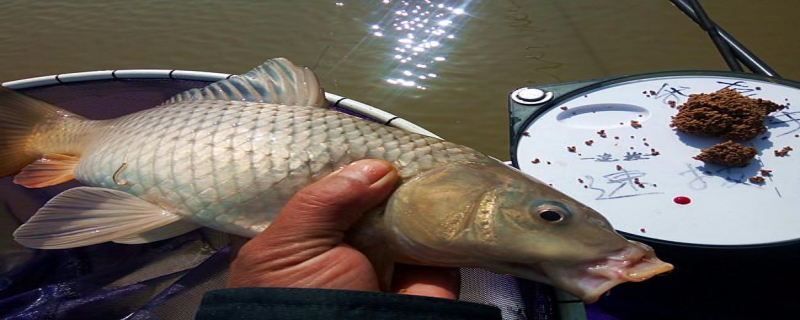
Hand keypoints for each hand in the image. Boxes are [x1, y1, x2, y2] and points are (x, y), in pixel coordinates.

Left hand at [227, 159, 458, 298]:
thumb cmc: (298, 303)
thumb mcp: (292, 246)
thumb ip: (326, 198)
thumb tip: (378, 167)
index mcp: (306, 240)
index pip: (326, 194)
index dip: (343, 166)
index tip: (362, 134)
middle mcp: (349, 247)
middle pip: (373, 199)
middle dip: (388, 173)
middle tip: (404, 140)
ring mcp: (391, 261)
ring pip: (411, 215)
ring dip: (423, 191)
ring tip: (434, 153)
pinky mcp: (429, 278)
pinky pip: (443, 240)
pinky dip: (451, 218)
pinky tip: (456, 184)